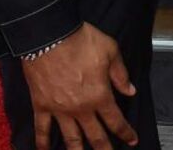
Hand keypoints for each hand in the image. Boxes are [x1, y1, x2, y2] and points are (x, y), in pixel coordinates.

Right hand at [22, 24, 138, 149]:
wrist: (48, 34)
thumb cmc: (78, 40)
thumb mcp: (110, 50)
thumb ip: (120, 73)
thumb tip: (130, 90)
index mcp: (100, 96)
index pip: (116, 122)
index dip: (126, 133)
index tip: (131, 140)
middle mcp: (81, 108)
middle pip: (96, 137)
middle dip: (105, 149)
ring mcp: (60, 109)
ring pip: (72, 139)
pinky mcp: (41, 105)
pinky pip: (42, 128)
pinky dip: (43, 142)